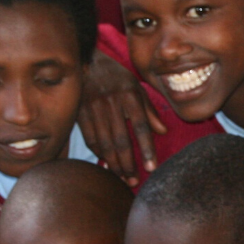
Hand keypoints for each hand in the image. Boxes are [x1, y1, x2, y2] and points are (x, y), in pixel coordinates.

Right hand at [77, 49, 166, 185]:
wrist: (88, 62)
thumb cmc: (117, 78)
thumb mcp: (137, 88)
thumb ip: (149, 110)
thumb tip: (163, 132)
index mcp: (130, 95)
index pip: (141, 126)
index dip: (147, 148)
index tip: (152, 167)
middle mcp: (112, 102)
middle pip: (121, 140)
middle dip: (128, 164)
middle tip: (134, 181)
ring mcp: (94, 108)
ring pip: (105, 143)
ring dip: (114, 164)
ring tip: (121, 178)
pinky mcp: (80, 112)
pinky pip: (90, 139)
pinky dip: (99, 153)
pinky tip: (106, 163)